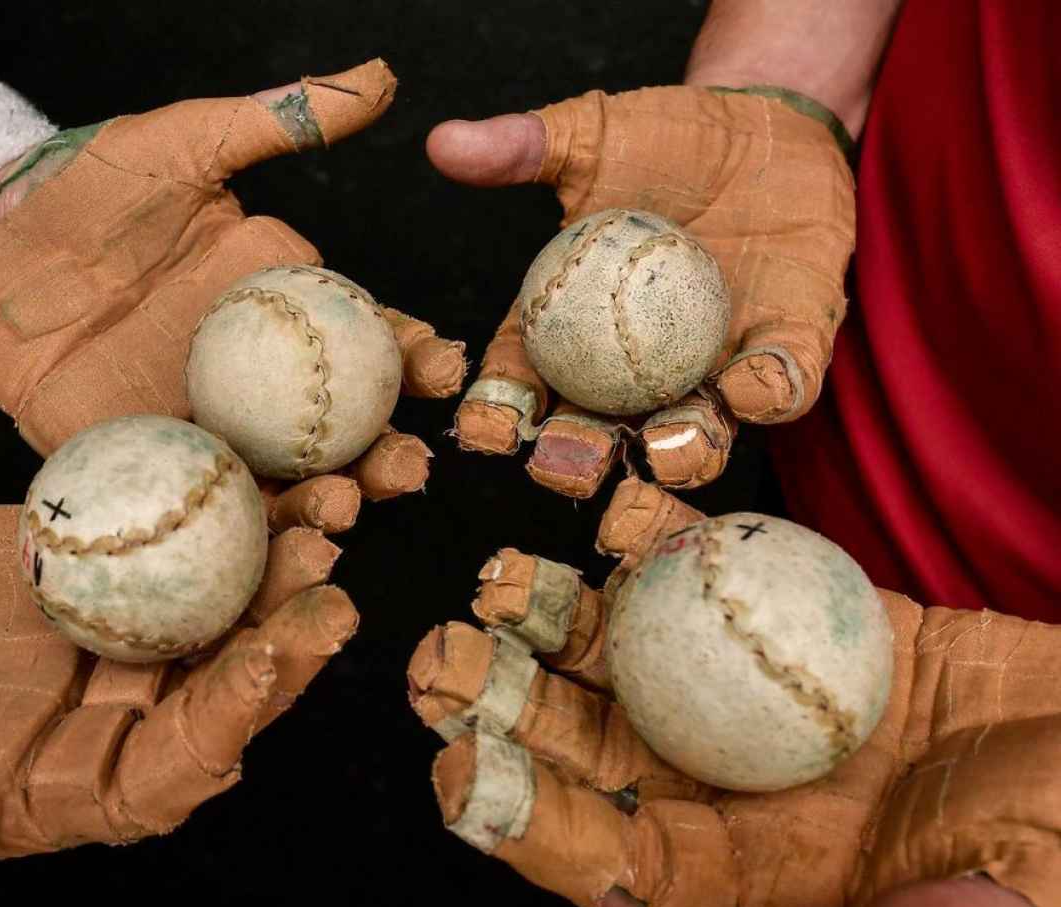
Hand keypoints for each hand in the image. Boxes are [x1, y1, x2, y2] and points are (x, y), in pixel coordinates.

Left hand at [0, 60, 464, 522]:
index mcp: (281, 312)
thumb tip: (381, 79)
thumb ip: (281, 118)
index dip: (411, 362)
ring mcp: (196, 426)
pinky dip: (227, 535)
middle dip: (381, 461)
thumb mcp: (188, 142)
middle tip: (404, 472)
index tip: (444, 375)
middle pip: (334, 434)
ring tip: (342, 516)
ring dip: (317, 509)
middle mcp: (250, 380)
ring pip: (272, 483)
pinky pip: (188, 507)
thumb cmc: (94, 183)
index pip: (365, 342)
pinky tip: (258, 547)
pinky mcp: (136, 462)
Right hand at [0, 505, 354, 906]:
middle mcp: (91, 727)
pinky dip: (218, 513)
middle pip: (212, 699)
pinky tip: (266, 468)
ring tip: (328, 513)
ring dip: (272, 575)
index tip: (257, 670)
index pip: (152, 783)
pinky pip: (166, 547)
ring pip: (210, 620)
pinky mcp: (87, 574)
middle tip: (331, 588)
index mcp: (40, 793)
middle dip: (279, 652)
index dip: (210, 735)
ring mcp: (97, 648)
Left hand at [407, 478, 1060, 906]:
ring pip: (627, 663)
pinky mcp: (790, 622)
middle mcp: (728, 790)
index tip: (461, 782)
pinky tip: (615, 507)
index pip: (620, 867)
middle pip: (588, 755)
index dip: (537, 831)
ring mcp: (751, 700)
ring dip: (557, 622)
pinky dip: (666, 542)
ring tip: (502, 580)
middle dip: (504, 710)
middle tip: (437, 659)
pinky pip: (713, 577)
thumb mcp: (1044, 904)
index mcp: (755, 881)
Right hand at [428, 87, 852, 496]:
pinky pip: (780, 389)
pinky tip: (748, 384)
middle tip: (564, 460)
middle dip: (577, 463)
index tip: (487, 427)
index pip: (519, 385)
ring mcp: (709, 373)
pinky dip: (764, 395)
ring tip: (664, 443)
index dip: (497, 416)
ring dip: (679, 453)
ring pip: (692, 438)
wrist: (763, 124)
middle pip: (597, 437)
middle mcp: (635, 372)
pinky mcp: (785, 356)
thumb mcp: (589, 138)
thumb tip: (441, 142)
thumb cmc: (663, 138)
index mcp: (570, 334)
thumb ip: (520, 148)